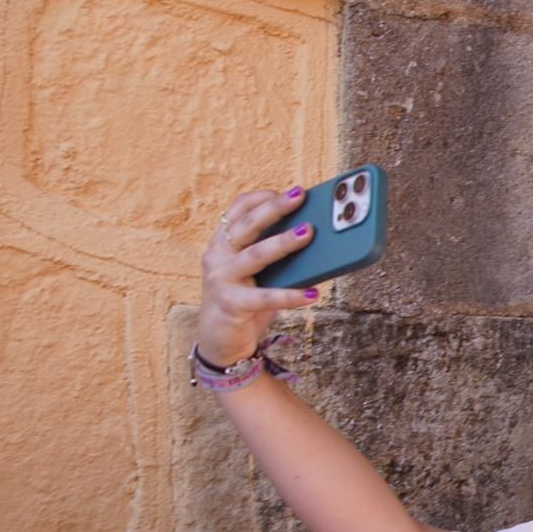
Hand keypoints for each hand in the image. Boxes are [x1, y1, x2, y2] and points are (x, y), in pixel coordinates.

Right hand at [197, 187, 318, 366]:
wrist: (220, 341)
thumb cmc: (245, 301)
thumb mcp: (258, 273)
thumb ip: (276, 257)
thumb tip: (314, 239)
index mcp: (222, 243)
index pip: (237, 210)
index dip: (261, 197)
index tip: (288, 190)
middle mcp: (217, 256)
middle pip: (246, 225)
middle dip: (274, 207)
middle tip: (300, 195)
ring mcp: (221, 279)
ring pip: (255, 255)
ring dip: (283, 242)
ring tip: (308, 232)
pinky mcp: (231, 304)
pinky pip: (265, 297)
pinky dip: (290, 295)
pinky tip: (312, 294)